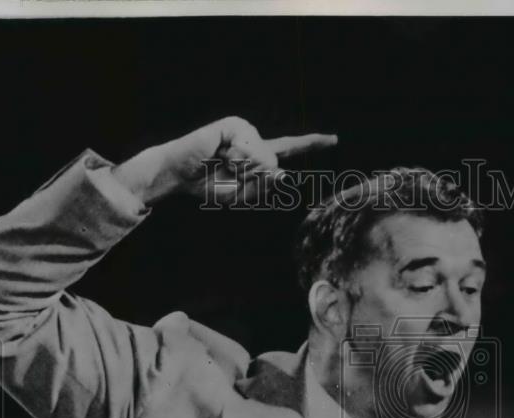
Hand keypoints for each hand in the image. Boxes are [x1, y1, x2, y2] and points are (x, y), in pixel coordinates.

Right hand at [112, 116, 336, 205]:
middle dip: (252, 180)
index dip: (311, 144)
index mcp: (259, 155)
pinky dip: (233, 158)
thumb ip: (263, 187)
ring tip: (220, 163)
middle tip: (227, 175)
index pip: (290, 148)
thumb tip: (282, 169)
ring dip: (241, 170)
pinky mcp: (233, 125)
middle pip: (274, 166)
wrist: (179, 175)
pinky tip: (218, 153)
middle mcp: (255, 139)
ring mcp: (245, 130)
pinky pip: (248, 150)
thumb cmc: (207, 185)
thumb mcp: (240, 196)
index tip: (334, 139)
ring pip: (263, 158)